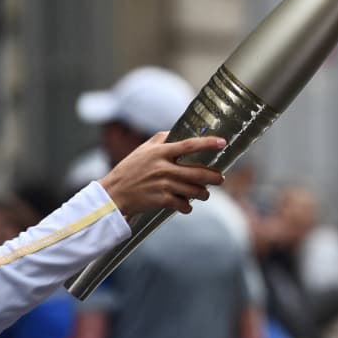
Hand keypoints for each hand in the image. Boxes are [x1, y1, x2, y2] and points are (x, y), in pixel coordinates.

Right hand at [98, 132, 226, 217]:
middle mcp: (163, 168)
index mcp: (160, 153)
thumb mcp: (143, 150)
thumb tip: (177, 132)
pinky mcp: (161, 200)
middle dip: (214, 177)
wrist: (113, 194)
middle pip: (198, 172)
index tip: (223, 142)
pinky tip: (187, 205)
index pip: (189, 145)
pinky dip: (187, 206)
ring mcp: (163, 185)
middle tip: (221, 179)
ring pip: (194, 190)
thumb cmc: (129, 170)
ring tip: (204, 193)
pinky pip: (183, 204)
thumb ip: (161, 140)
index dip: (208, 143)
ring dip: (203, 194)